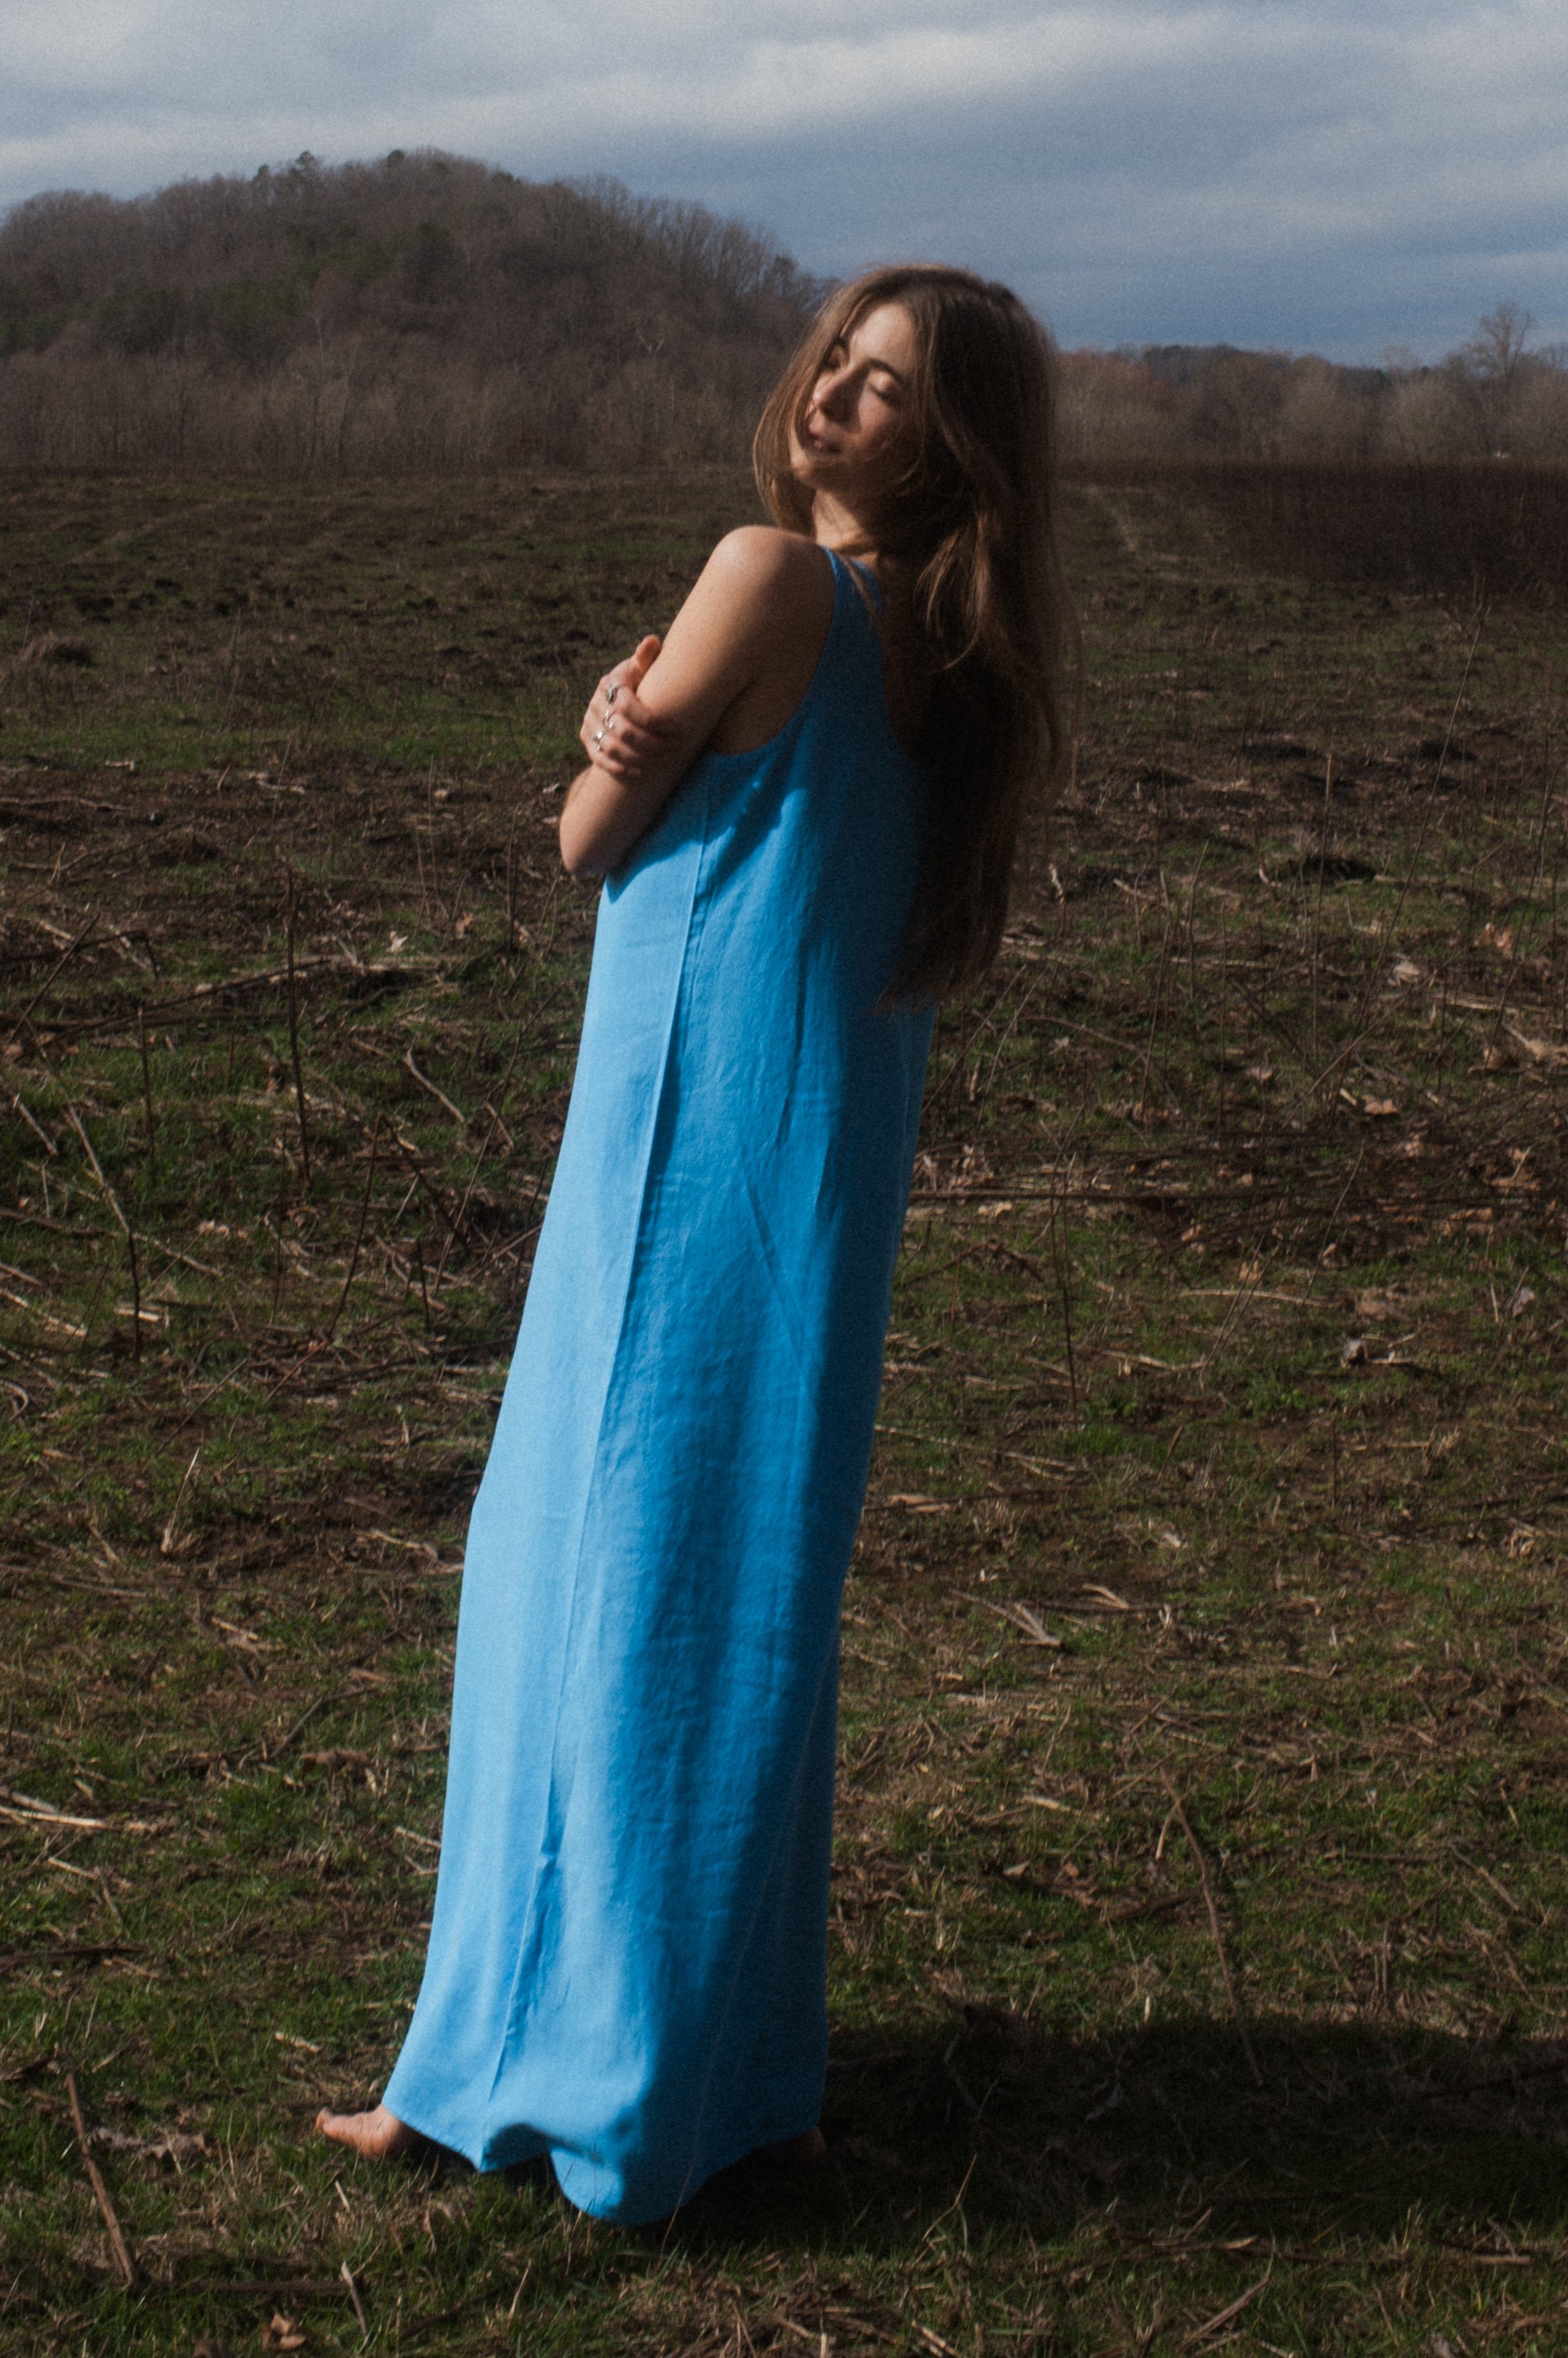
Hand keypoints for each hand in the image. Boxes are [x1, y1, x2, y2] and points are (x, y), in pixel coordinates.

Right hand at [579, 636, 676, 784]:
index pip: (627, 706)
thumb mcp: (644, 667)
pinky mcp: (587, 739)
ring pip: (612, 748)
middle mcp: (596, 703)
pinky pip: (599, 759)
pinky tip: (641, 772)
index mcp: (611, 683)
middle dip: (653, 742)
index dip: (653, 721)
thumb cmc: (641, 679)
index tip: (675, 728)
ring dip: (641, 757)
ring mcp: (589, 722)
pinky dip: (620, 768)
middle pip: (623, 731)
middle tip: (676, 746)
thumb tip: (652, 642)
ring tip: (663, 758)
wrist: (620, 695)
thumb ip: (647, 657)